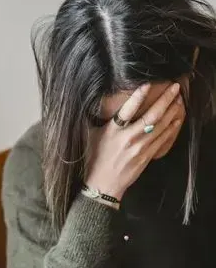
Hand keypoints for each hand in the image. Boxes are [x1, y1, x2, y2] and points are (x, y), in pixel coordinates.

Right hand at [85, 82, 183, 200]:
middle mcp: (128, 138)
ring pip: (161, 126)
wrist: (103, 184)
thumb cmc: (94, 159)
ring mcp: (140, 147)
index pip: (127, 109)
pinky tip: (177, 118)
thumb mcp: (88, 136)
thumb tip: (89, 102)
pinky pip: (163, 139)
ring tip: (179, 99)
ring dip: (172, 111)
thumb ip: (92, 119)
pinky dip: (172, 127)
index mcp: (113, 131)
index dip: (138, 96)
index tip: (148, 84)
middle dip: (165, 100)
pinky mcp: (147, 156)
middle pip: (151, 116)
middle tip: (174, 87)